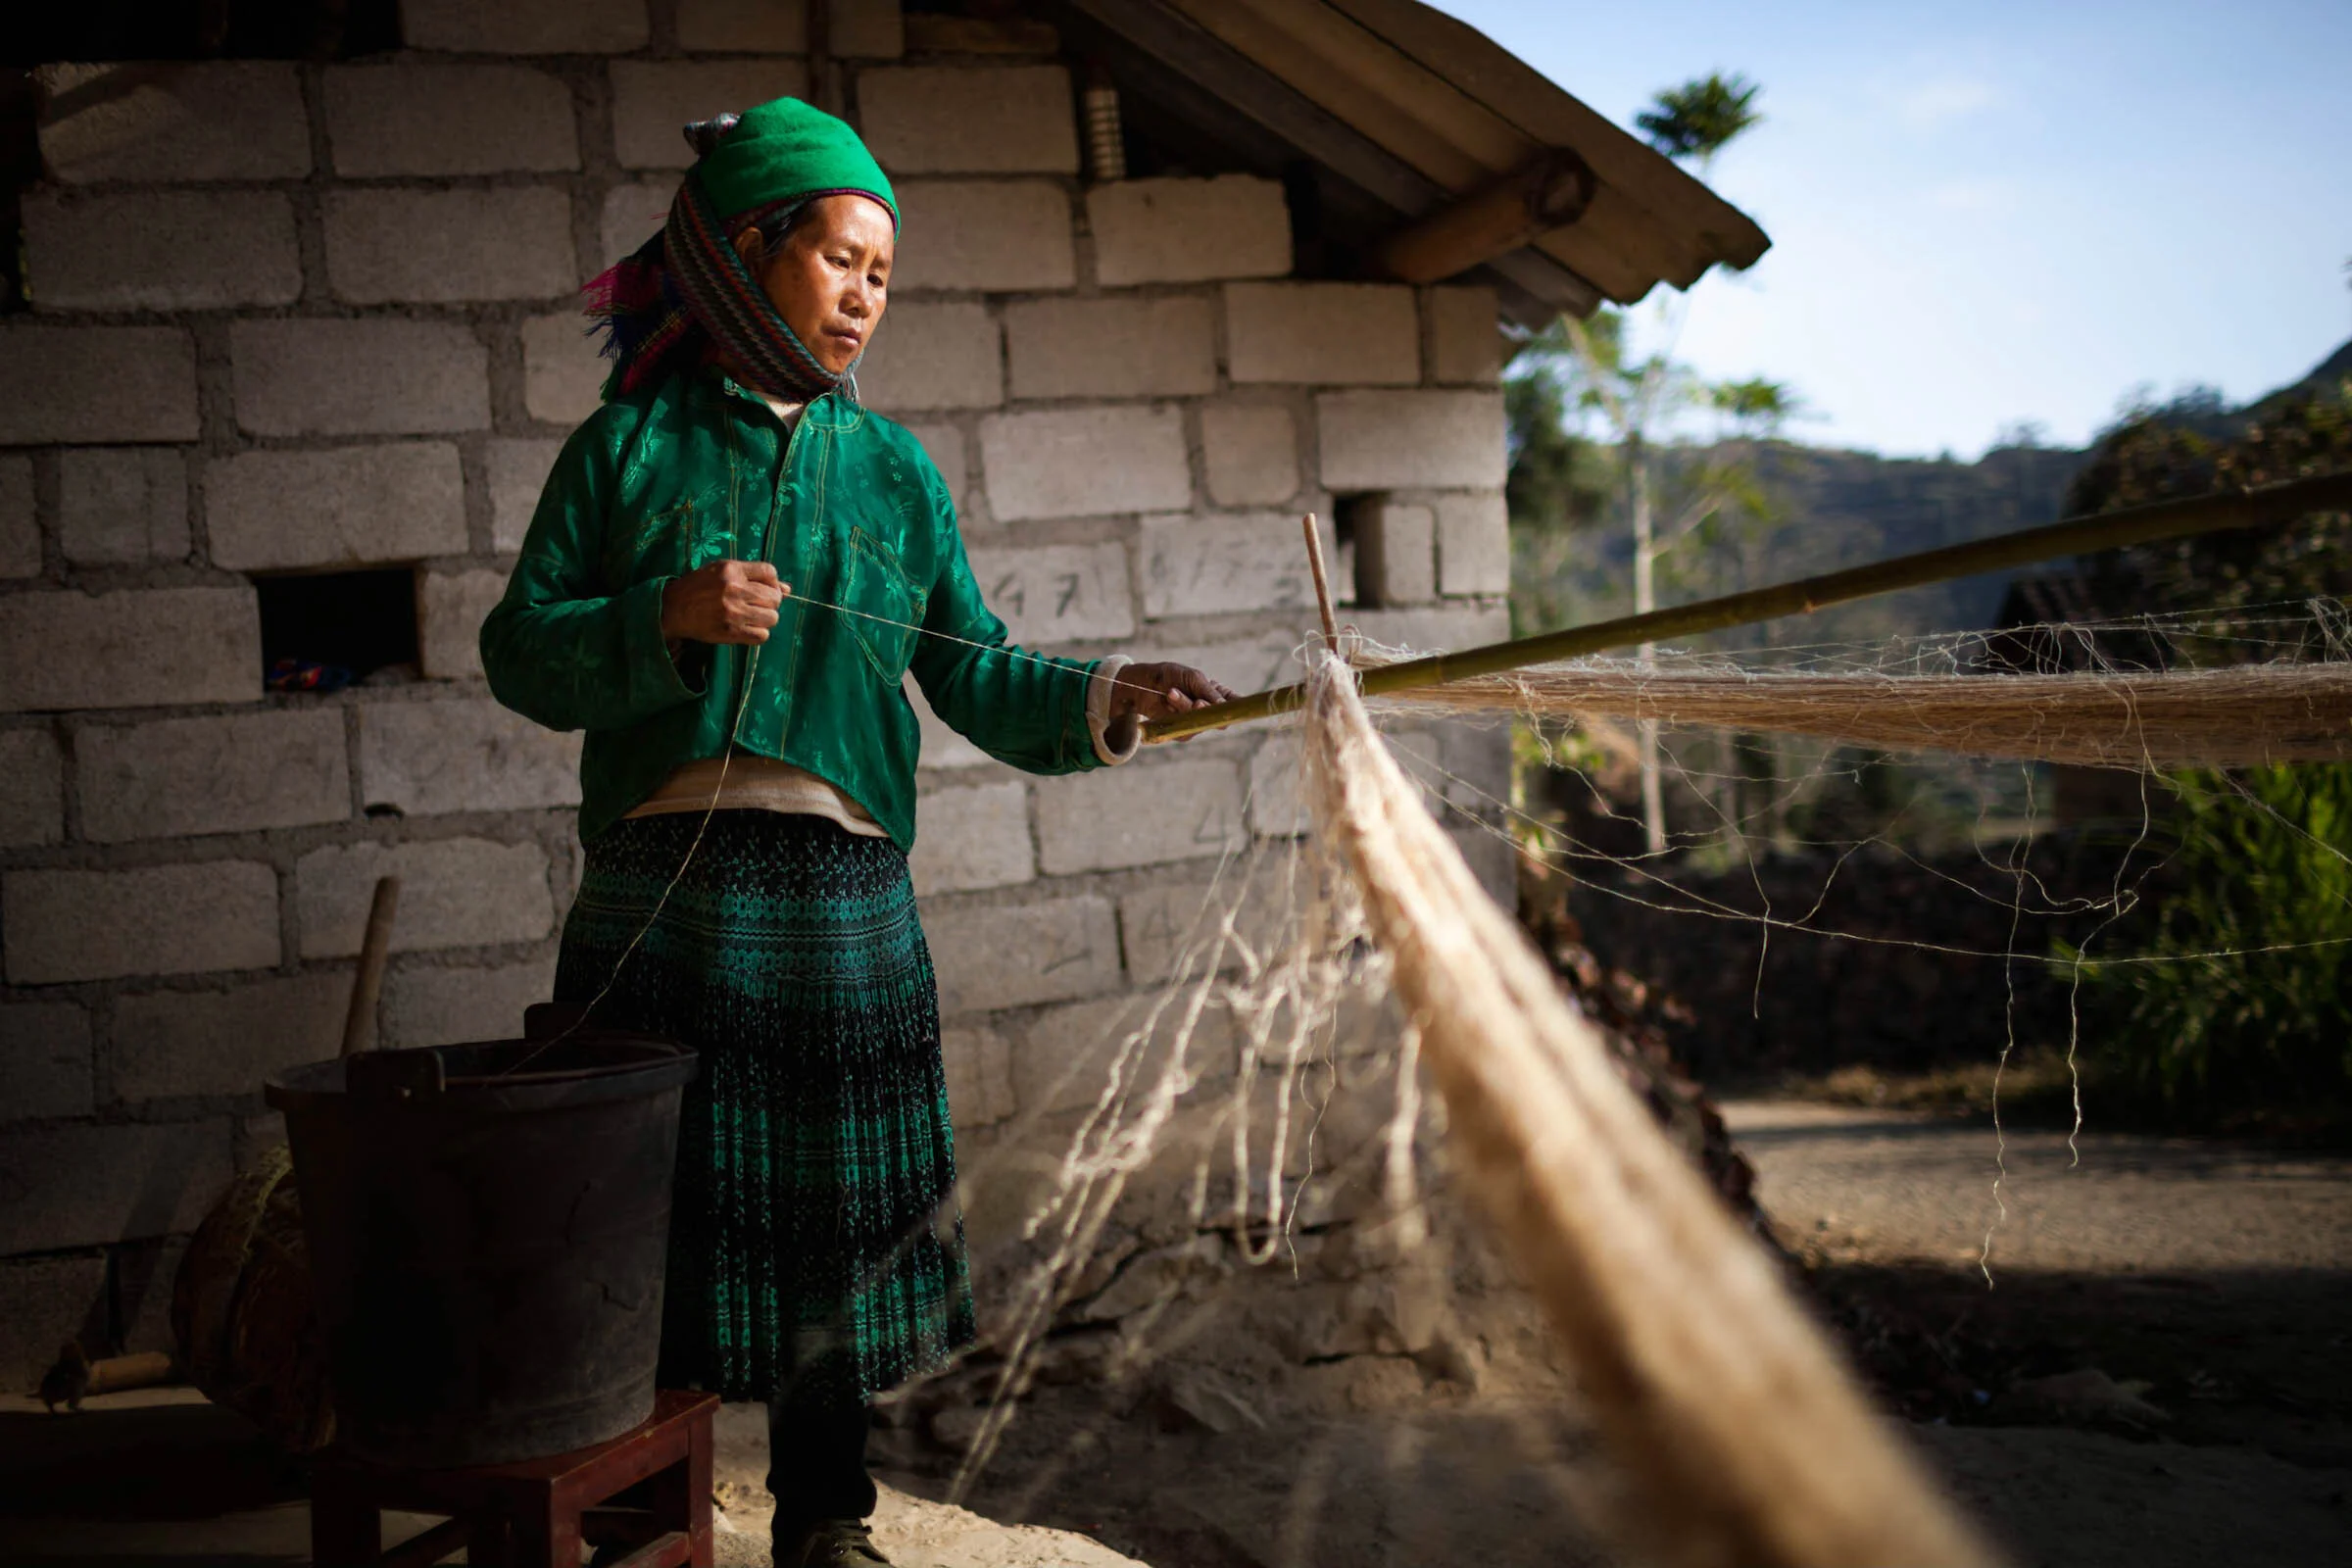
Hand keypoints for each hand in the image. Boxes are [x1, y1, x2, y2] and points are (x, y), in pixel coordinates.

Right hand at [661, 559, 786, 644]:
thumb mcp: (722, 572)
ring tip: (752, 617)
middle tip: (757, 605)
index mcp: (731, 569)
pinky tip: (748, 628)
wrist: (672, 608)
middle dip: (770, 602)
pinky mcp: (730, 631)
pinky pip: (762, 636)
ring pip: (772, 618)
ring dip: (766, 619)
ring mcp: (733, 611)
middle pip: (774, 597)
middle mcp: (734, 589)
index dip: (773, 582)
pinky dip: (759, 633)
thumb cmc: (698, 587)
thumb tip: (787, 589)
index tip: (764, 589)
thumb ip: (753, 576)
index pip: (770, 572)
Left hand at [1109, 662, 1238, 728]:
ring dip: (1185, 707)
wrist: (1140, 685)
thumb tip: (1225, 706)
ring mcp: (1195, 721)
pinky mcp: (1181, 731)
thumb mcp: (1192, 677)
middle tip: (1198, 703)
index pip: (1234, 703)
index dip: (1239, 707)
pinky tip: (1168, 701)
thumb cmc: (1168, 676)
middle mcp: (1208, 709)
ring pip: (1201, 723)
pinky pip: (1186, 730)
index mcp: (1216, 693)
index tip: (1239, 707)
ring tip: (1171, 693)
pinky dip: (1176, 714)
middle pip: (1220, 717)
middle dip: (1207, 710)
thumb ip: (1209, 692)